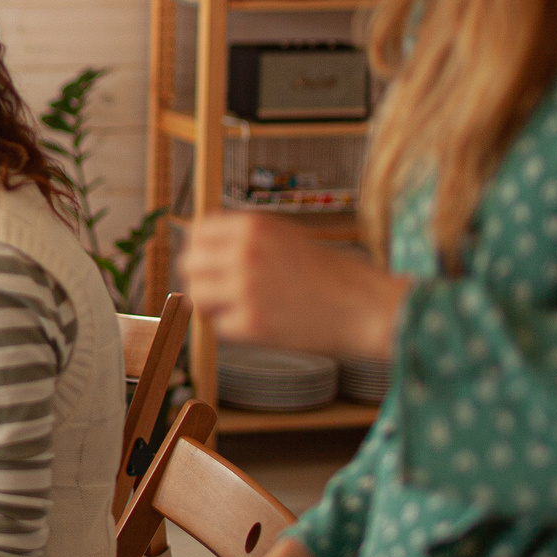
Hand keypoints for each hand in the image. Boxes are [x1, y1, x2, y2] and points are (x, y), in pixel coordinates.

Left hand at [177, 212, 409, 360]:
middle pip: (189, 264)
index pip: (198, 232)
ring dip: (211, 305)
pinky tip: (261, 326)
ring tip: (237, 309)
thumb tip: (202, 247)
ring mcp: (244, 288)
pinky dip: (235, 329)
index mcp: (253, 226)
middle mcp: (244, 252)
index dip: (200, 250)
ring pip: (197, 296)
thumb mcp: (287, 238)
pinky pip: (220, 326)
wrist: (368, 308)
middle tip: (219, 293)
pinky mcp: (250, 323)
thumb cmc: (332, 275)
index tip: (209, 264)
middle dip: (200, 278)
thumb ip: (246, 240)